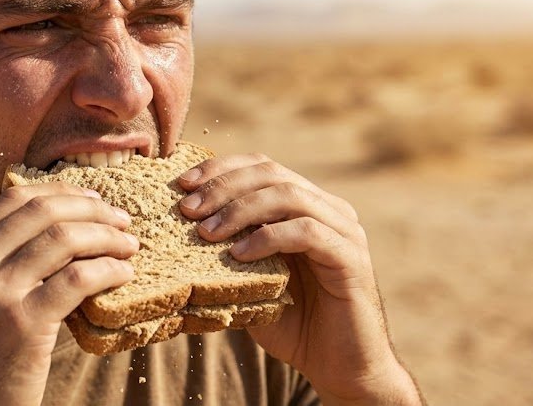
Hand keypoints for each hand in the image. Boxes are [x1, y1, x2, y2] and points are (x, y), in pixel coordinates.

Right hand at [0, 182, 138, 405]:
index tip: (94, 200)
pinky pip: (78, 278)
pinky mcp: (22, 323)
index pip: (14, 199)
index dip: (62, 193)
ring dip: (108, 237)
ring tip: (130, 248)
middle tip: (122, 220)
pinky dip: (109, 270)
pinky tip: (123, 275)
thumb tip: (60, 226)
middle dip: (92, 210)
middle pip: (42, 211)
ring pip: (63, 238)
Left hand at [178, 154, 422, 404]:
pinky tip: (239, 255)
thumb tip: (181, 226)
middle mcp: (328, 208)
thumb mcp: (251, 278)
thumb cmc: (291, 322)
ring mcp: (344, 230)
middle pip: (271, 172)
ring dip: (240, 209)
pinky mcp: (351, 258)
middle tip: (187, 209)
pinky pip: (308, 232)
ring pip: (288, 195)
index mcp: (306, 204)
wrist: (338, 366)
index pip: (260, 166)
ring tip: (206, 232)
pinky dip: (268, 238)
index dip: (220, 168)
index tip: (182, 183)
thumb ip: (229, 248)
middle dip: (223, 186)